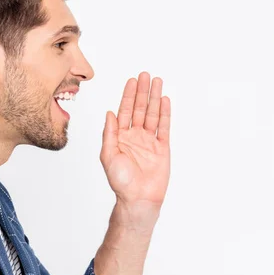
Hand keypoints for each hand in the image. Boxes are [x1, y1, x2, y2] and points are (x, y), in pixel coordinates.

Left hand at [100, 72, 170, 209]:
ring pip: (153, 115)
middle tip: (146, 75)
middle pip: (140, 109)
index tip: (132, 81)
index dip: (128, 96)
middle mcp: (135, 136)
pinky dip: (165, 114)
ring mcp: (149, 141)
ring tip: (158, 82)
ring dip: (155, 98)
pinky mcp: (162, 148)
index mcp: (120, 137)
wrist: (138, 199)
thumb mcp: (108, 156)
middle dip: (142, 92)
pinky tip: (165, 101)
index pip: (125, 111)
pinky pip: (164, 128)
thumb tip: (109, 113)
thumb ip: (110, 133)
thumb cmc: (120, 181)